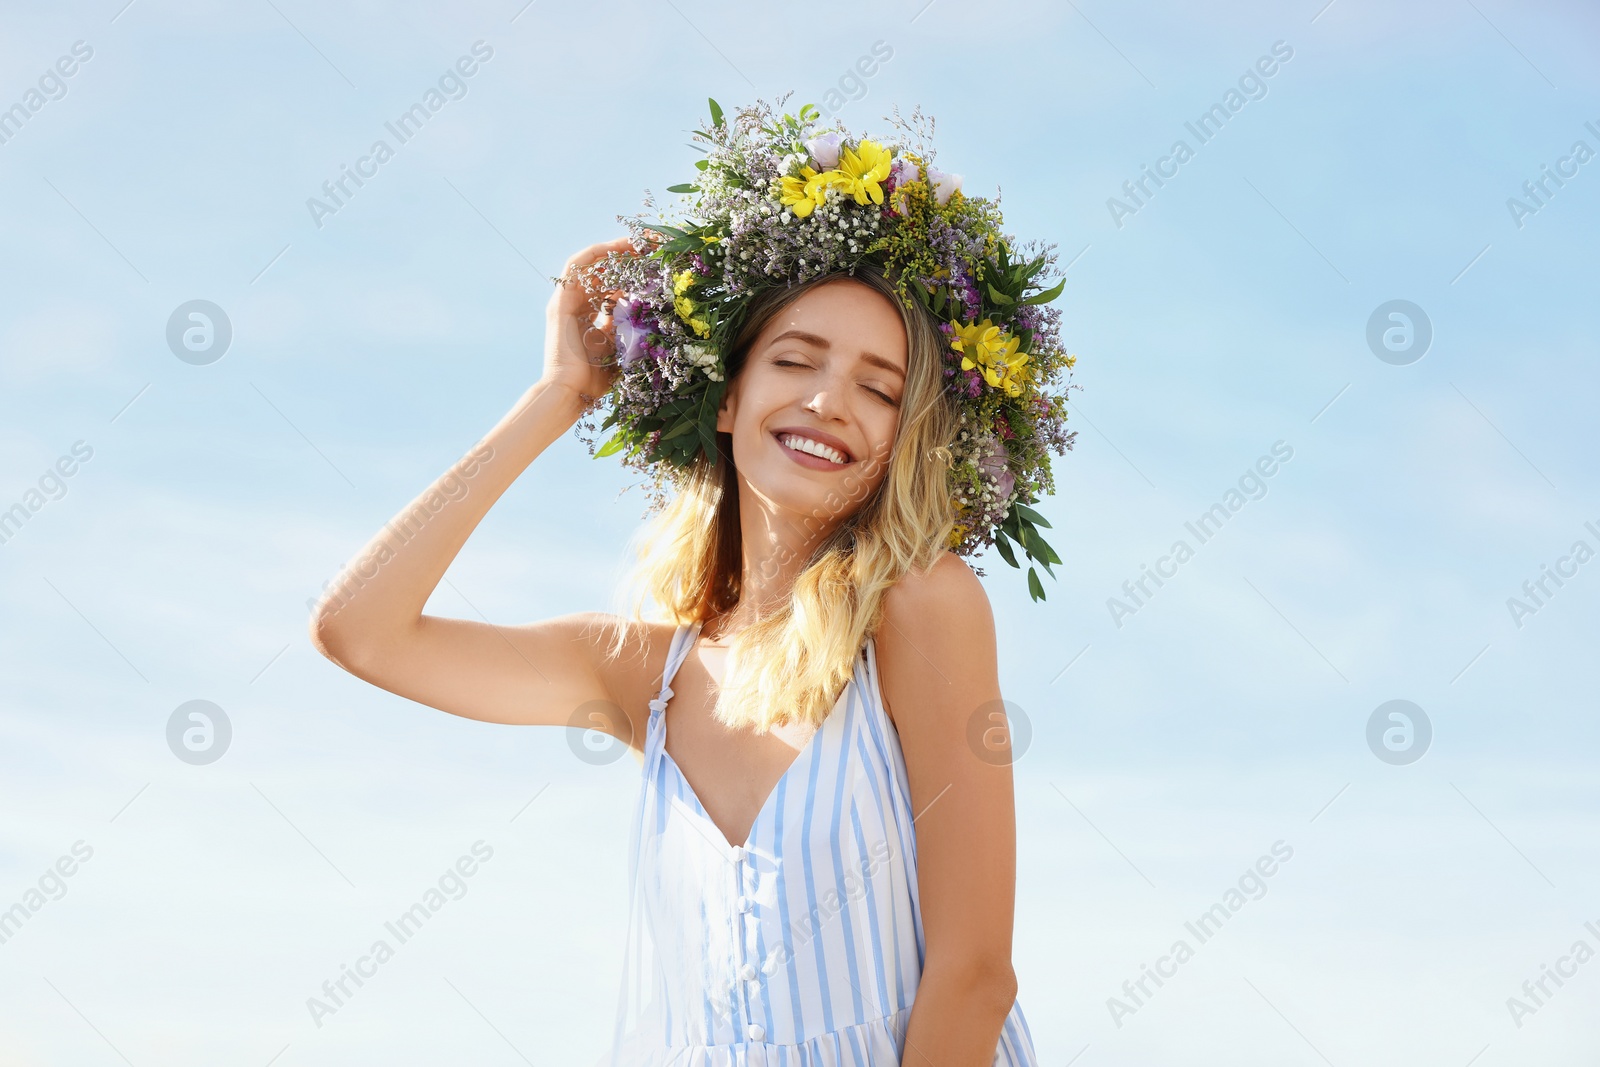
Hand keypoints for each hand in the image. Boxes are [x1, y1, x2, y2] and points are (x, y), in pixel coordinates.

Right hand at [542, 235, 656, 401]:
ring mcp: (567, 302)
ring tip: (641, 241)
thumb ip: (633, 331)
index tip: (660, 265)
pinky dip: (596, 253)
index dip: (636, 274)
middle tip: (655, 247)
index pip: (615, 287)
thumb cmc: (597, 381)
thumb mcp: (623, 350)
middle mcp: (578, 306)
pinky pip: (576, 266)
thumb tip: (658, 316)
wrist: (571, 393)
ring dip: (616, 250)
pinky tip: (618, 246)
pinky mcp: (560, 301)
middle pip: (605, 272)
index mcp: (592, 318)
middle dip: (629, 257)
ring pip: (592, 264)